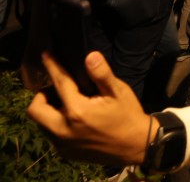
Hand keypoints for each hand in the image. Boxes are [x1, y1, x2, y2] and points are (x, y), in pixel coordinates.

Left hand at [27, 52, 150, 164]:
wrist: (135, 145)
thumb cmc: (128, 115)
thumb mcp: (119, 92)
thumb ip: (102, 74)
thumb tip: (91, 55)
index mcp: (78, 111)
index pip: (59, 83)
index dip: (52, 67)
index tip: (45, 54)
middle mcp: (64, 129)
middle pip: (36, 109)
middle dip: (42, 95)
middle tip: (57, 89)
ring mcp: (63, 143)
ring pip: (41, 123)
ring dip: (48, 110)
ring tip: (66, 103)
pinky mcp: (66, 152)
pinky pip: (51, 135)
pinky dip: (55, 123)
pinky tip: (72, 119)